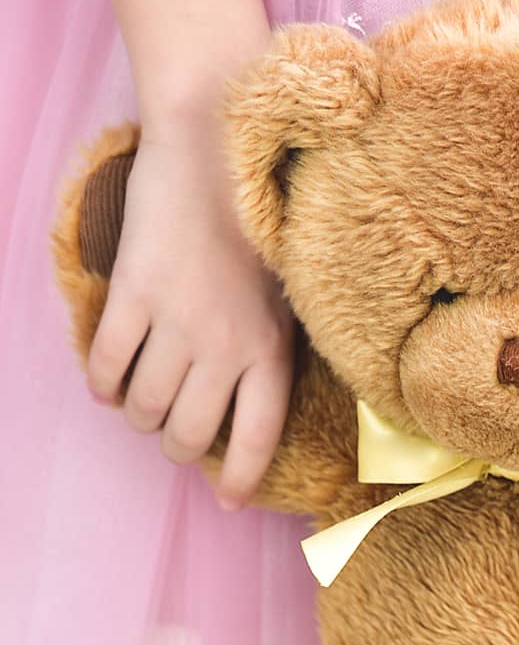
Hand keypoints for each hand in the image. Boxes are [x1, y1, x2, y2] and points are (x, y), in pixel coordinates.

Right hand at [86, 111, 293, 507]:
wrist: (215, 144)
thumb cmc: (260, 218)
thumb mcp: (290, 292)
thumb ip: (275, 347)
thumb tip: (255, 404)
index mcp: (272, 351)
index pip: (256, 439)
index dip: (238, 480)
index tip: (227, 500)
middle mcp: (227, 348)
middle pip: (188, 434)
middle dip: (175, 445)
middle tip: (173, 431)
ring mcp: (178, 323)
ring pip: (144, 410)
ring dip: (138, 415)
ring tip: (141, 400)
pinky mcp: (134, 296)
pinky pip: (106, 367)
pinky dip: (102, 385)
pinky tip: (107, 382)